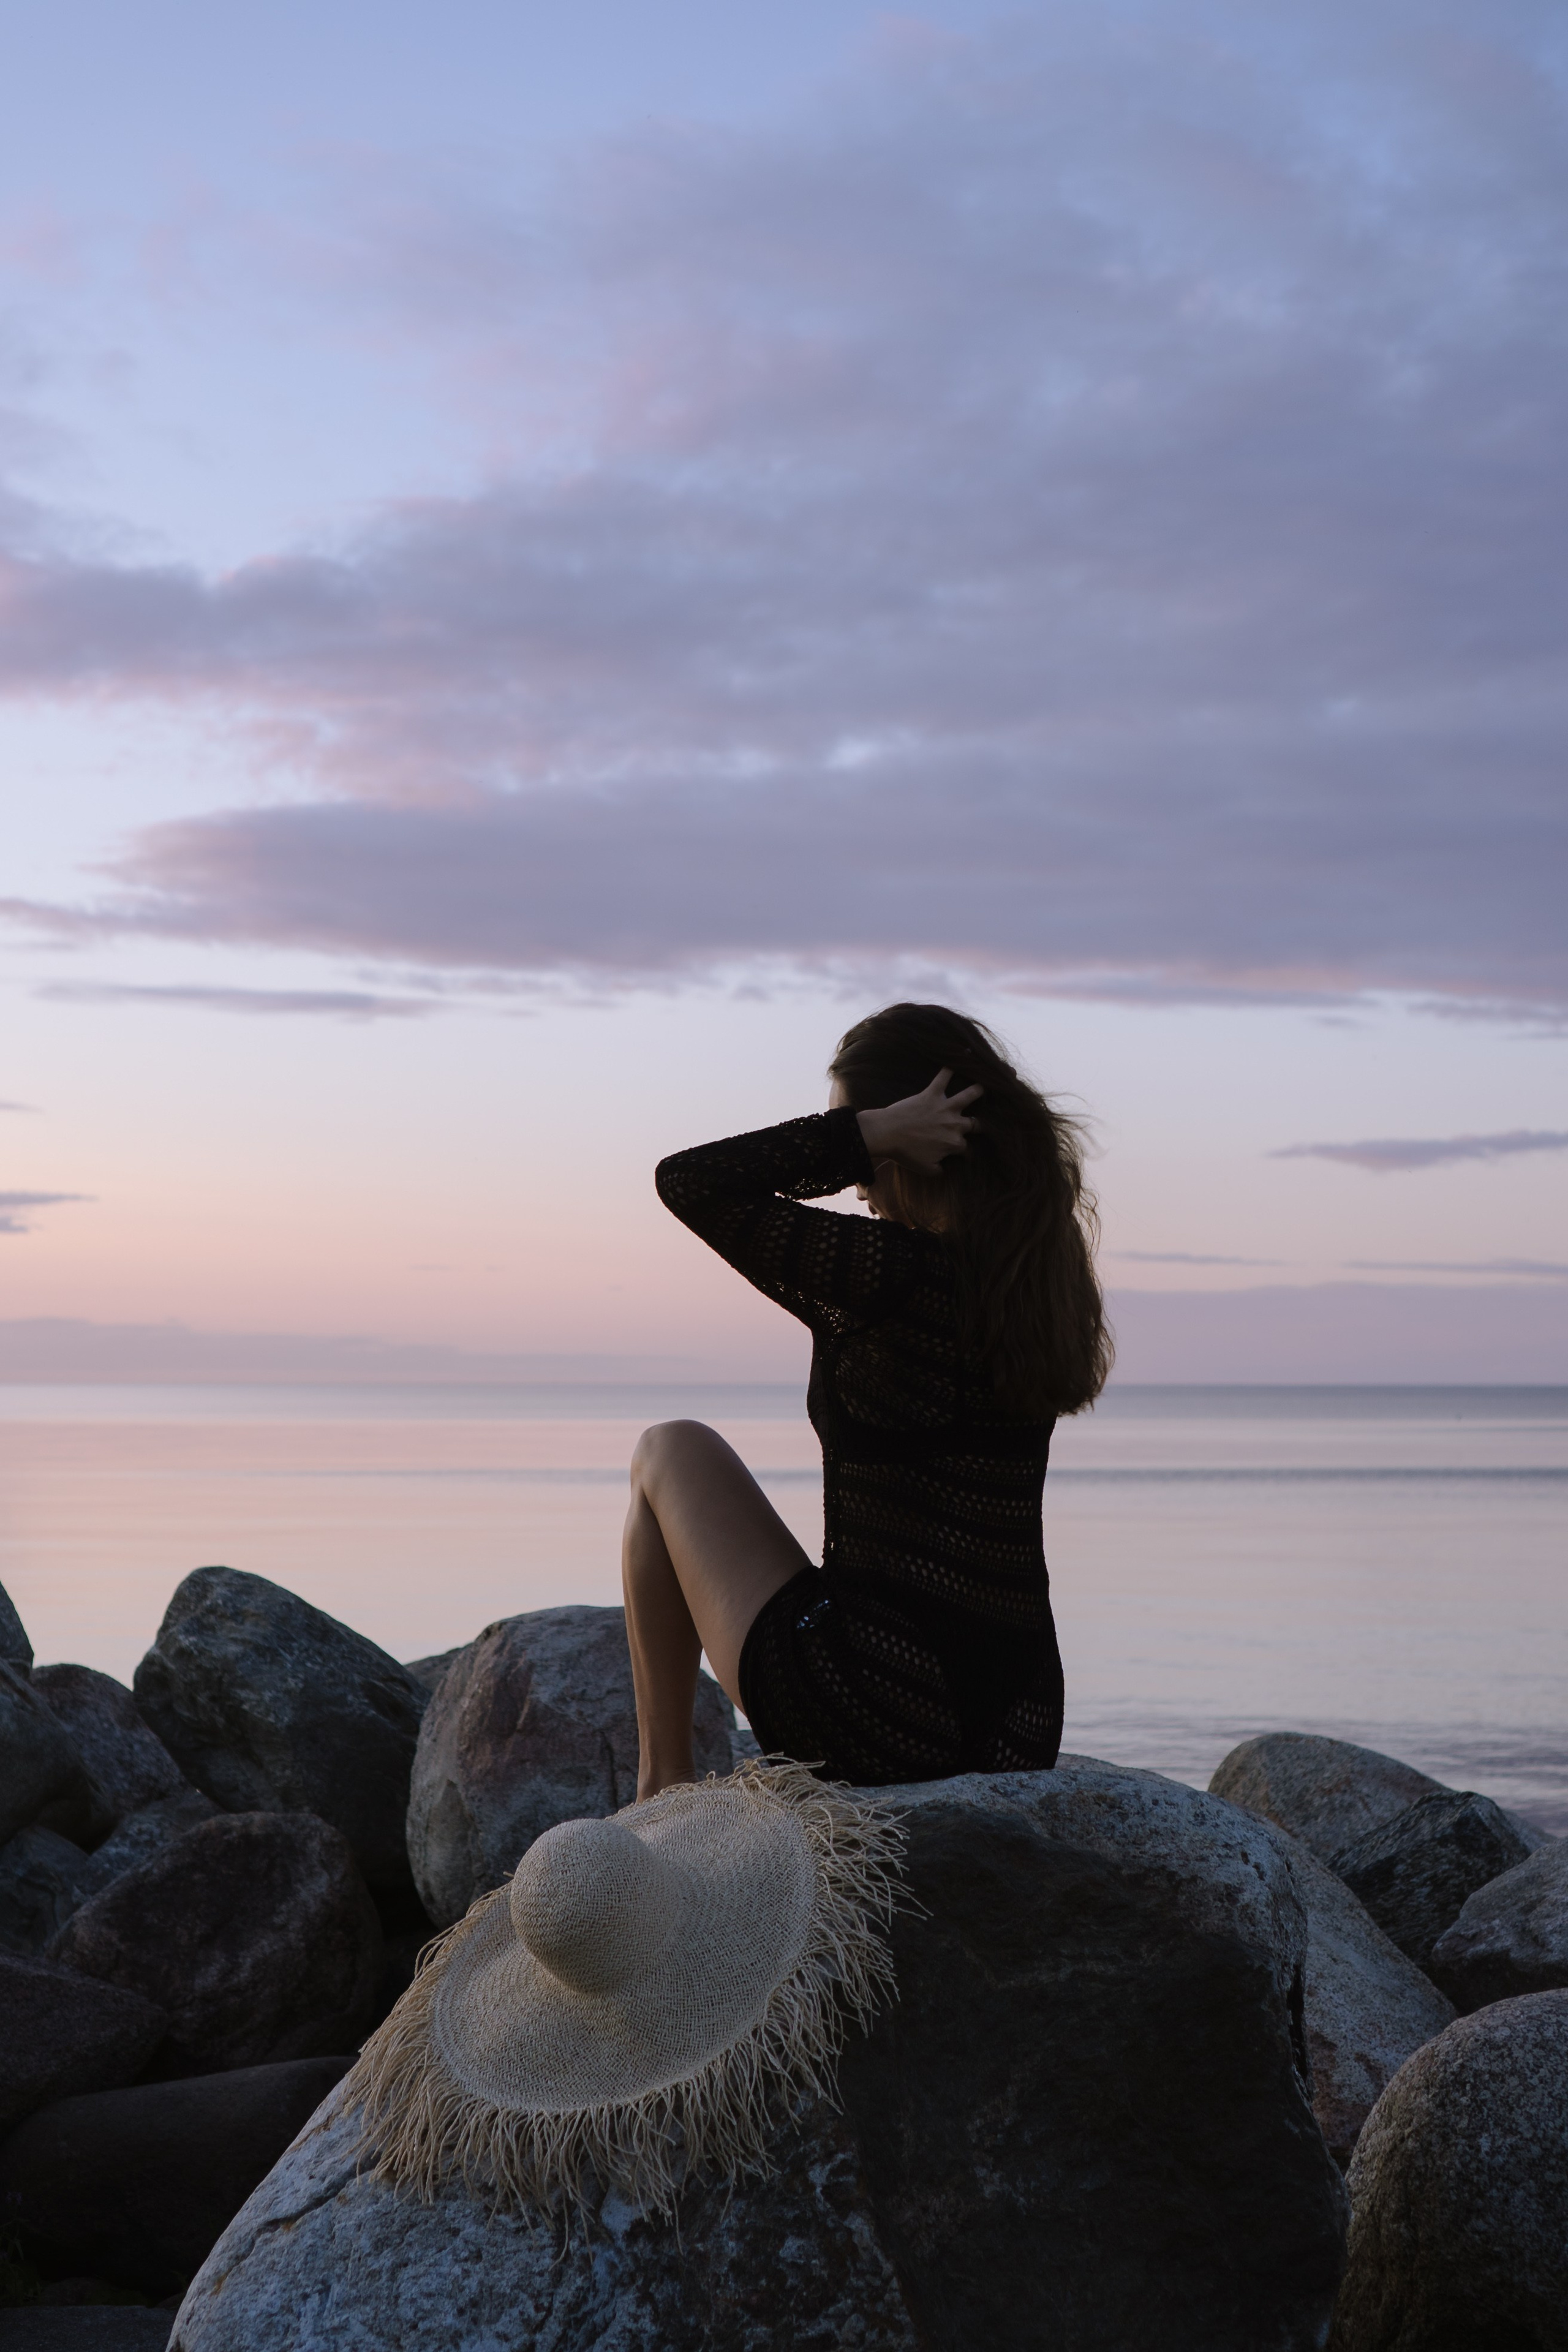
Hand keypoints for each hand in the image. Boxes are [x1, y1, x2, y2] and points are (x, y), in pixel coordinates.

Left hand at [855, 1069, 982, 1172]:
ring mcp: (945, 1107)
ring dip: (979, 1090)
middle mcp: (955, 1124)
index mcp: (954, 1143)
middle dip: (980, 1124)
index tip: (963, 1153)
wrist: (886, 1134)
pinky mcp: (932, 1093)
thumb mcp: (925, 1169)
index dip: (966, 1152)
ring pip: (970, 1094)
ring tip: (984, 1085)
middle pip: (976, 1123)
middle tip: (978, 1123)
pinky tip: (956, 1059)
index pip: (967, 1149)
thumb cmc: (904, 1153)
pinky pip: (943, 1076)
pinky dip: (949, 1068)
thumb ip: (939, 1170)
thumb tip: (945, 1169)